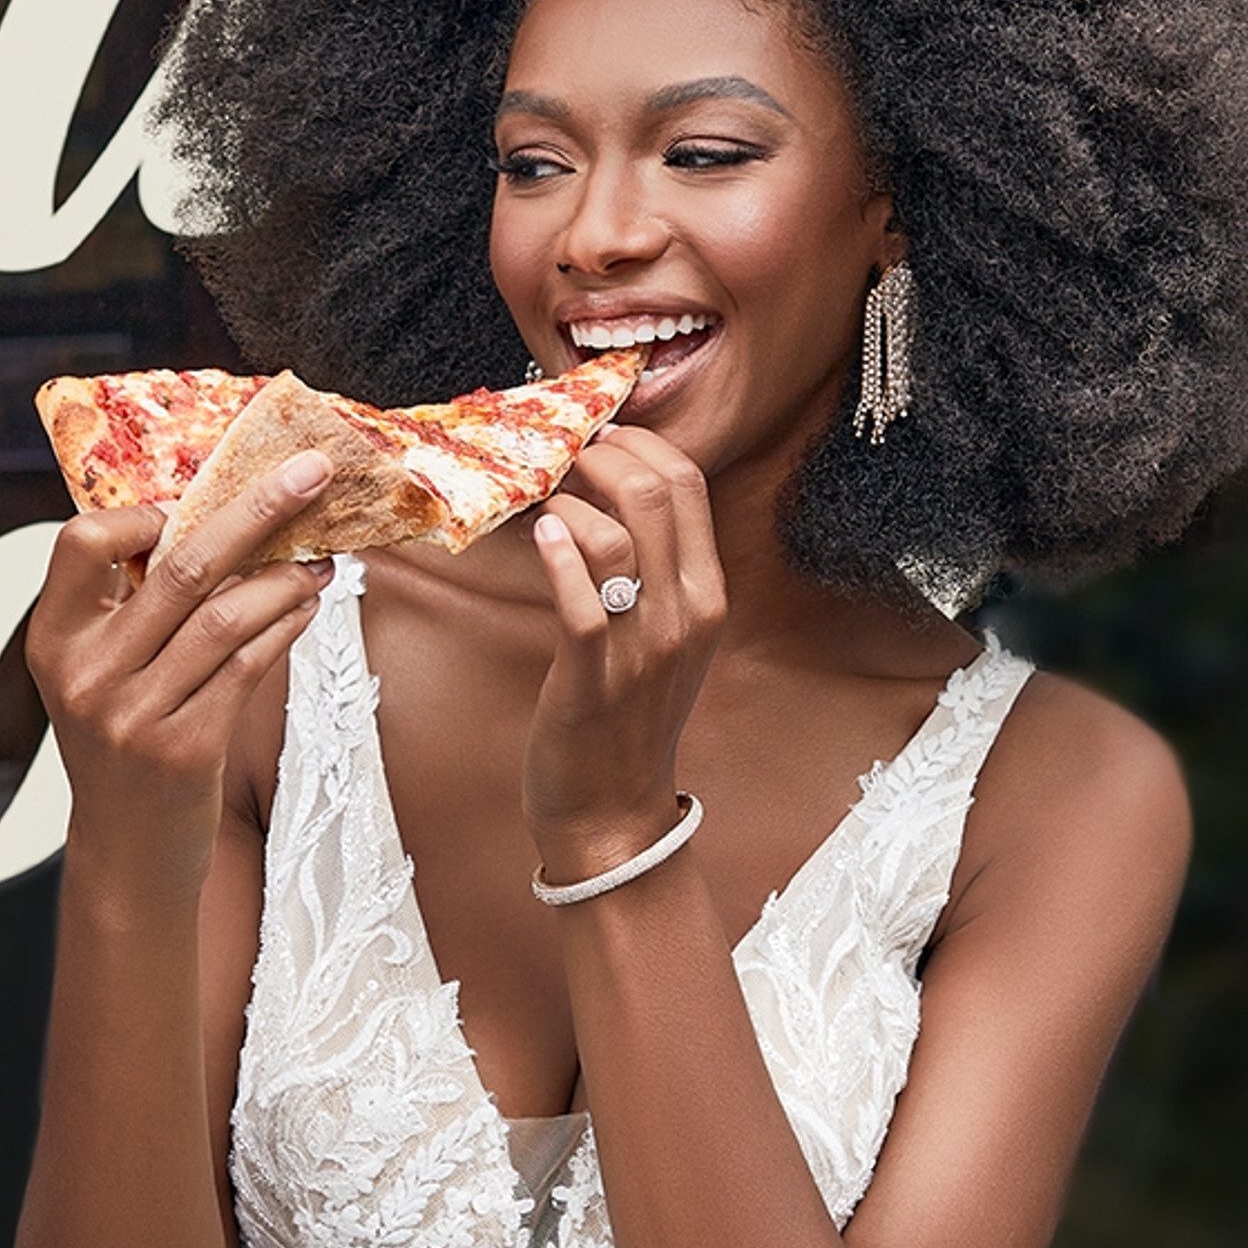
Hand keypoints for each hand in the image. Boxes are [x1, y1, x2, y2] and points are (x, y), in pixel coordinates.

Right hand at [25, 456, 332, 904]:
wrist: (128, 853)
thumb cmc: (125, 746)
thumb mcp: (101, 673)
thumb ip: (132, 608)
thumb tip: (219, 517)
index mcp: (54, 637)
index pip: (83, 540)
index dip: (146, 511)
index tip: (199, 500)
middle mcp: (85, 672)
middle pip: (180, 564)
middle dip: (256, 509)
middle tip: (311, 472)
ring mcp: (132, 713)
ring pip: (225, 614)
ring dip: (286, 576)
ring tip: (322, 557)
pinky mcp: (184, 747)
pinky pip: (248, 666)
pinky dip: (285, 626)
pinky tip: (308, 606)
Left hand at [526, 430, 725, 882]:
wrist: (612, 809)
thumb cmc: (626, 716)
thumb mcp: (664, 636)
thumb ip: (654, 569)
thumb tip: (611, 492)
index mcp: (707, 596)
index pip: (689, 485)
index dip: (639, 444)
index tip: (600, 439)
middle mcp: (685, 616)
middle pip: (655, 493)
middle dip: (601, 456)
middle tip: (564, 456)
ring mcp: (641, 648)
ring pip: (615, 535)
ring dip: (568, 502)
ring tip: (545, 507)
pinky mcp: (592, 676)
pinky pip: (580, 599)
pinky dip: (557, 556)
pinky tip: (540, 537)